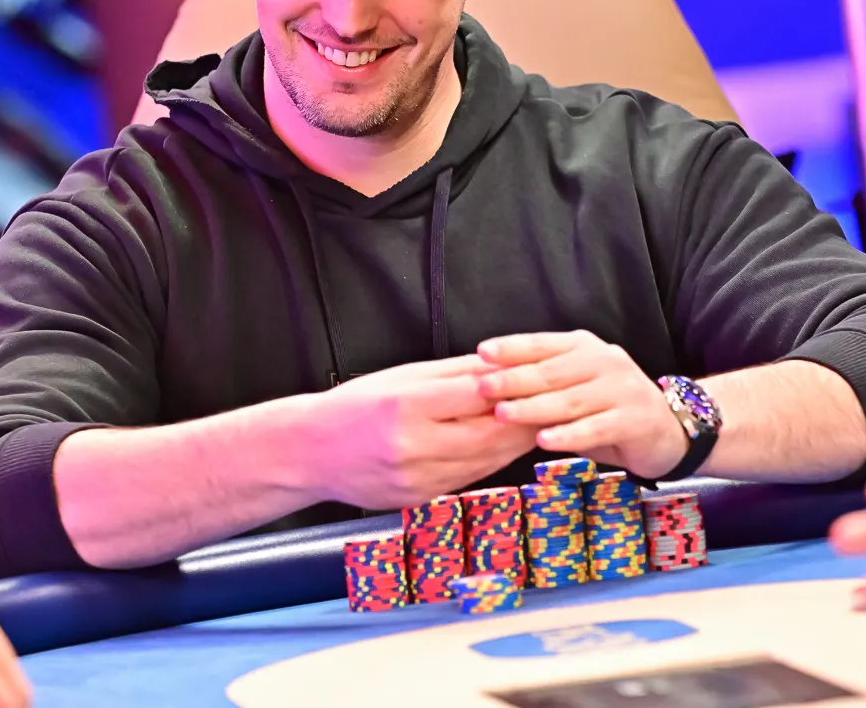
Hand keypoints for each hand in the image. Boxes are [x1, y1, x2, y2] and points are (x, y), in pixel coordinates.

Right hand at [307, 355, 538, 509]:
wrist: (310, 453)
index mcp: (406, 406)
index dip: (513, 390)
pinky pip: (467, 479)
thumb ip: (453, 373)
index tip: (540, 381)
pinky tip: (503, 450)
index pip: (476, 397)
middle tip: (554, 408)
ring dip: (514, 446)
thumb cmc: (354, 406)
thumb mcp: (401, 377)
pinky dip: (490, 463)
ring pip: (483, 462)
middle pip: (488, 435)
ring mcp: (416, 479)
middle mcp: (412, 446)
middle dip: (525, 422)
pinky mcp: (418, 499)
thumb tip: (502, 366)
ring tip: (539, 428)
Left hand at [475, 331, 687, 479]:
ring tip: (502, 414)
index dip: (512, 348)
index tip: (481, 353)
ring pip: (571, 400)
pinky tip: (544, 441)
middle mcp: (605, 362)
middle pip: (553, 371)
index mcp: (585, 348)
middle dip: (514, 379)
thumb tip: (488, 385)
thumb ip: (543, 384)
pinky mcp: (635, 420)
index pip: (543, 344)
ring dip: (534, 407)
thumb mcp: (576, 388)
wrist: (667, 431)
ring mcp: (623, 390)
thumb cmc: (607, 409)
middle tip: (481, 387)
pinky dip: (569, 435)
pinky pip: (596, 428)